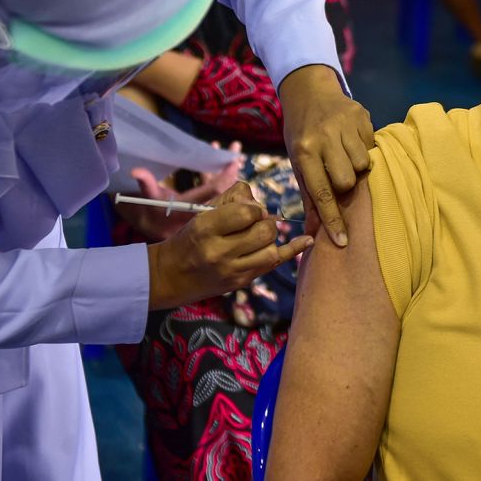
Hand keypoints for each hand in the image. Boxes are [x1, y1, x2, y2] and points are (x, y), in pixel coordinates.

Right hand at [117, 142, 242, 241]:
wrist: (154, 227)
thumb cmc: (149, 210)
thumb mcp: (147, 198)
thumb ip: (145, 184)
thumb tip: (135, 171)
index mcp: (189, 210)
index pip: (212, 194)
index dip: (224, 178)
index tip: (233, 162)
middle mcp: (201, 211)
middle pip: (222, 190)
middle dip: (231, 169)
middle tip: (236, 149)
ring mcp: (206, 207)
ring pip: (222, 187)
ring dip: (228, 168)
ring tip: (234, 149)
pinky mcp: (206, 202)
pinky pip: (217, 187)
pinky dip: (221, 173)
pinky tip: (222, 156)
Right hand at [146, 182, 313, 309]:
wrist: (172, 275)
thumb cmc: (191, 237)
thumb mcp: (203, 212)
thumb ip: (232, 198)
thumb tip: (258, 199)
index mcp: (206, 228)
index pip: (247, 212)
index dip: (253, 207)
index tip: (247, 210)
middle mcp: (219, 251)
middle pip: (264, 230)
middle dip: (265, 221)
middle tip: (254, 222)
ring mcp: (232, 270)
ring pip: (271, 248)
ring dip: (270, 236)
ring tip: (258, 235)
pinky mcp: (242, 282)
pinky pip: (274, 264)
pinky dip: (294, 250)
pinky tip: (308, 240)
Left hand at [279, 65, 373, 246]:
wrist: (308, 91)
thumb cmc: (302, 134)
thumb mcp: (297, 161)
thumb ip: (308, 195)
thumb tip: (313, 232)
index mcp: (305, 151)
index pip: (321, 192)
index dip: (333, 219)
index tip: (342, 241)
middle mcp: (325, 137)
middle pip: (347, 180)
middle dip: (346, 184)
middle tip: (339, 174)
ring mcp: (344, 124)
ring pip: (363, 163)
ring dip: (357, 165)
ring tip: (345, 155)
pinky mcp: (361, 115)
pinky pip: (372, 144)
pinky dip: (364, 147)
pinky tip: (351, 140)